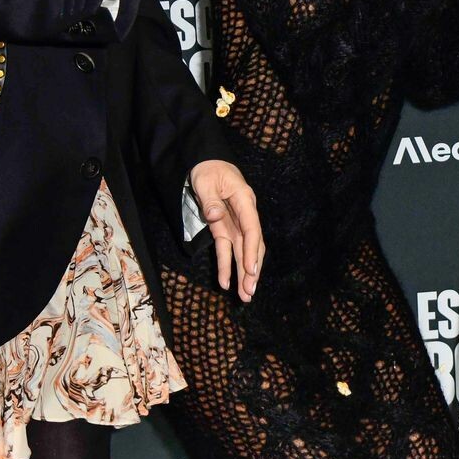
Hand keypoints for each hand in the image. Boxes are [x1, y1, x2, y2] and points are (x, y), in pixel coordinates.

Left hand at [190, 159, 262, 302]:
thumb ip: (211, 199)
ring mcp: (235, 223)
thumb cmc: (208, 169)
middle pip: (252, 245)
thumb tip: (215, 216)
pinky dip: (227, 266)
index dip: (252, 250)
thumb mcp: (206, 181)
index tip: (251, 270)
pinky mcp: (224, 229)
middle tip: (250, 291)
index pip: (252, 228)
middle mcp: (244, 214)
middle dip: (252, 269)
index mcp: (244, 199)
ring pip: (243, 252)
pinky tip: (226, 283)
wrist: (206, 163)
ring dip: (244, 273)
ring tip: (246, 295)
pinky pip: (227, 250)